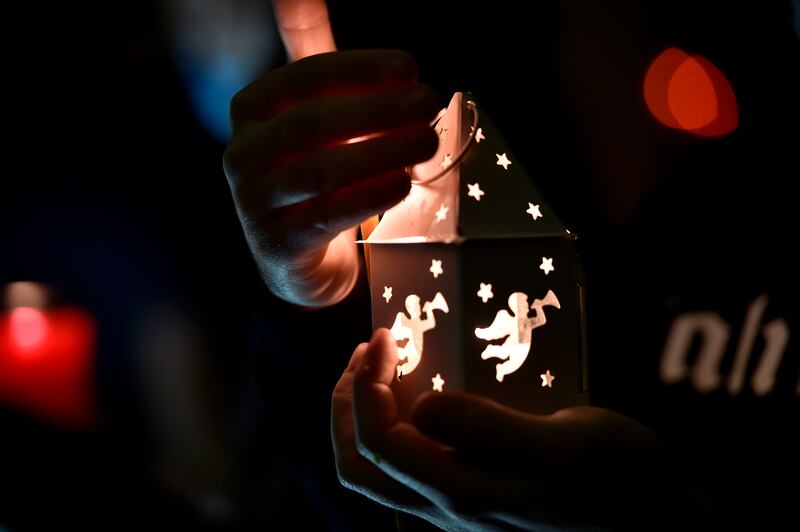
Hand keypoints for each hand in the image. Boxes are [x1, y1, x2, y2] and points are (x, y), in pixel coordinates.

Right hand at [223, 50, 439, 306]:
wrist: (299, 258)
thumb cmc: (312, 174)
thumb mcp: (311, 113)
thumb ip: (312, 56)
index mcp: (252, 112)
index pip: (303, 79)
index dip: (357, 70)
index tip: (409, 68)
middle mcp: (243, 155)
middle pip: (310, 124)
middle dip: (376, 111)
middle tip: (428, 104)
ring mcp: (255, 203)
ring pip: (318, 171)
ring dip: (379, 153)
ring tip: (427, 141)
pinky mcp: (277, 244)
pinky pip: (324, 216)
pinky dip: (367, 197)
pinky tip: (403, 183)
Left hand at [332, 329, 708, 529]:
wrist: (648, 512)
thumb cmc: (613, 473)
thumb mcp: (561, 442)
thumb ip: (488, 428)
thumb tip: (421, 407)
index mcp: (462, 492)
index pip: (379, 442)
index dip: (367, 386)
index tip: (383, 338)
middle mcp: (448, 507)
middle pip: (360, 466)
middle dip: (346, 405)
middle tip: (364, 354)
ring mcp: (457, 506)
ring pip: (378, 474)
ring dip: (360, 421)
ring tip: (375, 373)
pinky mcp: (471, 495)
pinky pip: (406, 469)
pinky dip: (390, 430)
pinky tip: (415, 399)